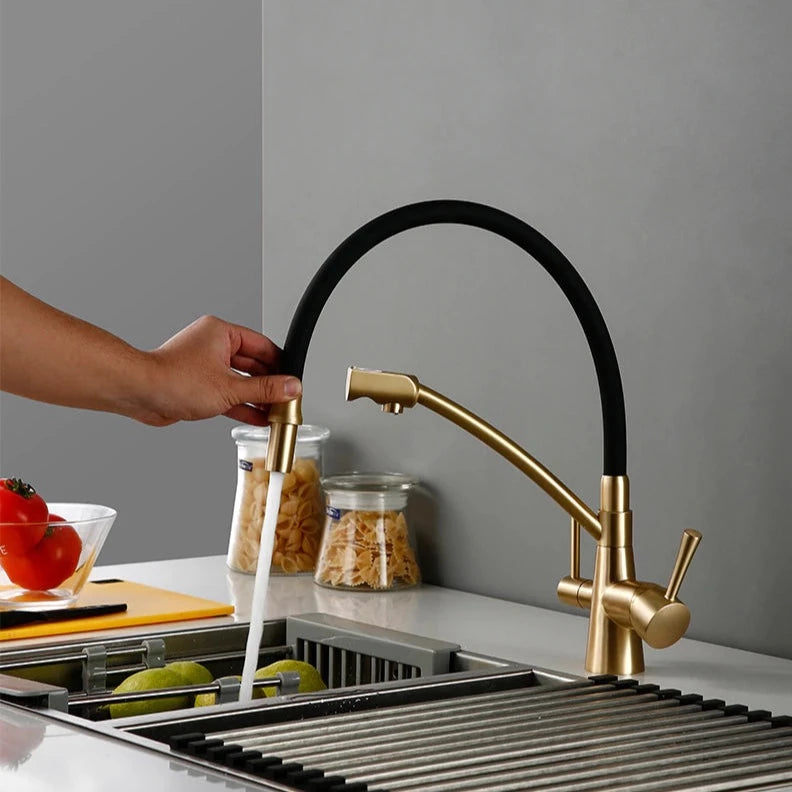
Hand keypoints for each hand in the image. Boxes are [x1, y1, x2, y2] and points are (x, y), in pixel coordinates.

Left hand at [139, 315, 300, 426]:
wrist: (140, 394)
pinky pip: (227, 392)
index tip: (294, 380)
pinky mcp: (198, 384)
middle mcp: (213, 345)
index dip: (281, 365)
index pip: (263, 346)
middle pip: (253, 364)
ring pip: (240, 380)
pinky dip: (241, 404)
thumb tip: (290, 387)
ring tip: (275, 411)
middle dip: (270, 384)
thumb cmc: (174, 380)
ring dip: (257, 397)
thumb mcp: (230, 387)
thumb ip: (265, 389)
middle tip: (287, 399)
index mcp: (221, 333)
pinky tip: (257, 416)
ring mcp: (205, 365)